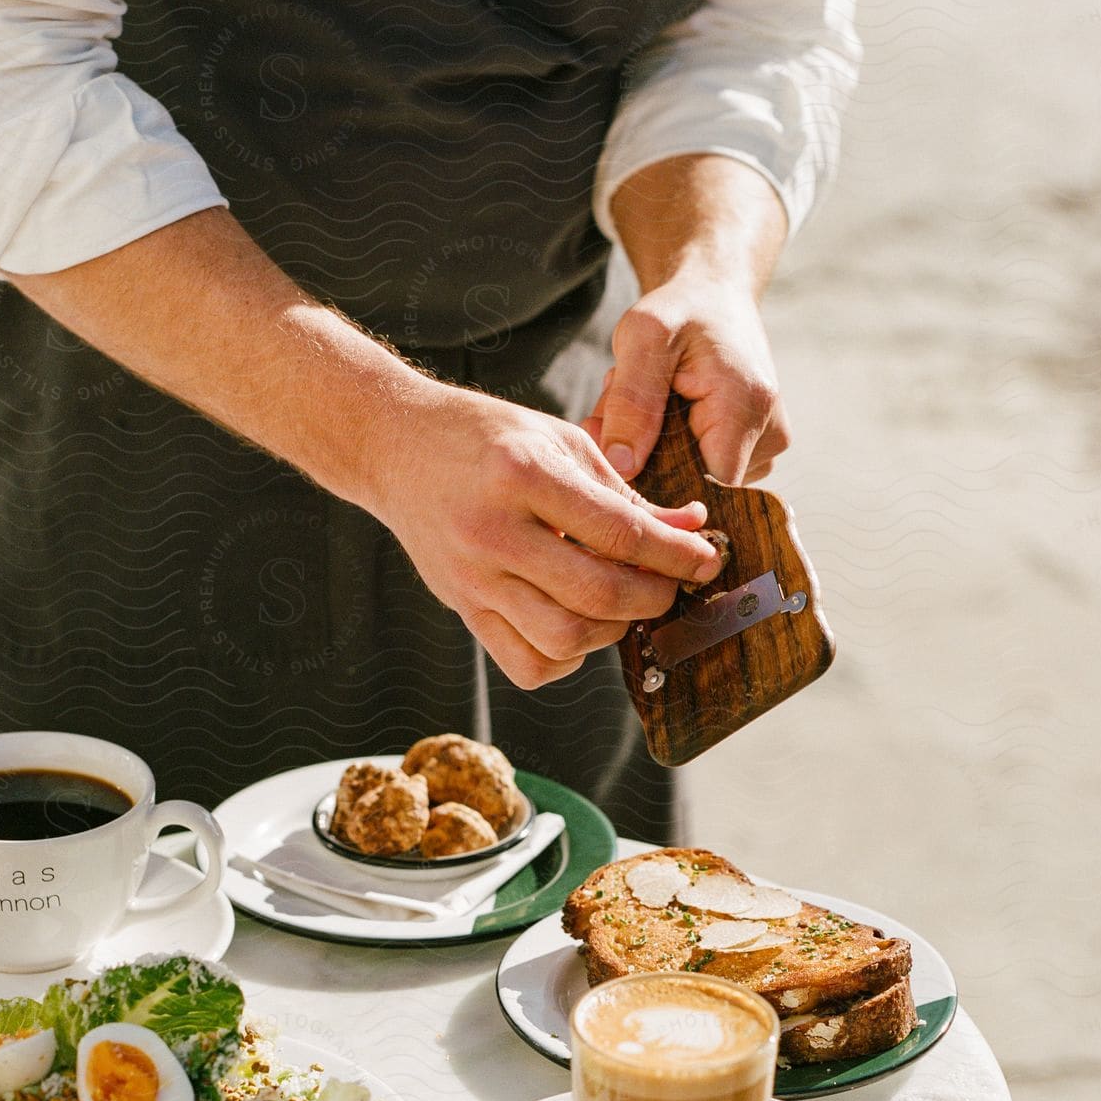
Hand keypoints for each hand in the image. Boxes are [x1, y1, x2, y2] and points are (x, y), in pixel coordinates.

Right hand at [361, 382, 722, 688]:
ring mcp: (473, 578)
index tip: (706, 557)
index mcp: (523, 475)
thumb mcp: (560, 442)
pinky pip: (526, 663)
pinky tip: (578, 623)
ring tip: (624, 603)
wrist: (394, 447)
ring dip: (612, 630)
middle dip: (653, 598)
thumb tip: (690, 529)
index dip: (676, 553)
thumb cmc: (485, 437)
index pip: (620, 533)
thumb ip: (625, 493)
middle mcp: (494, 532)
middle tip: (670, 584)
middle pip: (597, 595)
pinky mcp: (462, 608)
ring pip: (563, 638)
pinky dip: (567, 657)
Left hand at [585, 277, 790, 484]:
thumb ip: (631, 402)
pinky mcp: (759, 450)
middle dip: (646, 456)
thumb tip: (623, 467)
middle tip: (614, 408)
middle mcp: (770, 436)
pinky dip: (674, 449)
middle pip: (696, 485)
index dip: (653, 479)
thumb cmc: (681, 310)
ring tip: (648, 402)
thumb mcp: (643, 338)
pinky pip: (708, 469)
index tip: (616, 443)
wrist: (716, 296)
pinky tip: (666, 413)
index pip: (702, 488)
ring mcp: (769, 447)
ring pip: (697, 479)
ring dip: (657, 450)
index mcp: (746, 407)